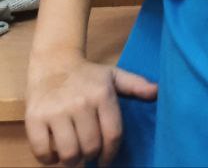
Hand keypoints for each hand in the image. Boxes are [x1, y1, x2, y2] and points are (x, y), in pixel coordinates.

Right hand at [26, 51, 156, 166]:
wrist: (53, 63)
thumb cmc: (88, 75)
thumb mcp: (114, 76)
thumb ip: (136, 86)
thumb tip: (158, 93)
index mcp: (102, 95)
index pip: (113, 134)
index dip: (111, 154)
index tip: (107, 161)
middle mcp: (80, 103)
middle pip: (90, 146)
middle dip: (92, 157)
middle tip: (90, 156)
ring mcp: (56, 112)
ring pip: (68, 153)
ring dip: (72, 161)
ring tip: (74, 156)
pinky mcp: (35, 119)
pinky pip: (42, 151)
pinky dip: (49, 160)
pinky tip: (55, 155)